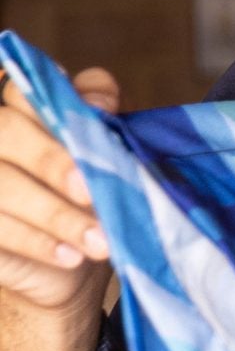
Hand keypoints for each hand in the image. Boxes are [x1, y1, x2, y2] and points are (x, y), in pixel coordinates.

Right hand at [0, 68, 118, 350]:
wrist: (71, 259)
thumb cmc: (91, 196)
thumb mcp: (108, 158)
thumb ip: (101, 124)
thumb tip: (100, 100)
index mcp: (21, 111)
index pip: (25, 90)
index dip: (54, 111)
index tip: (94, 137)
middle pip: (6, 132)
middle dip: (51, 162)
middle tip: (90, 192)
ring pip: (3, 185)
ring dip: (55, 215)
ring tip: (99, 241)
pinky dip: (37, 243)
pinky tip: (70, 256)